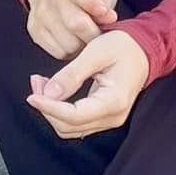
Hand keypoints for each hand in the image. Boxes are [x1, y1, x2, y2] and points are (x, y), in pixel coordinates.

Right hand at [24, 0, 118, 60]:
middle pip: (76, 23)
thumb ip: (106, 1)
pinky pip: (58, 51)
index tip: (108, 15)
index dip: (97, 7)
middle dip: (94, 34)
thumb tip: (109, 18)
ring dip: (83, 45)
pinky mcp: (35, 30)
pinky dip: (71, 52)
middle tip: (101, 35)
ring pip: (68, 42)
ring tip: (87, 38)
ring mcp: (40, 13)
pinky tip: (75, 41)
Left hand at [26, 30, 149, 137]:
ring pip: (69, 128)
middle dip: (47, 107)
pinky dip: (59, 110)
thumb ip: (72, 74)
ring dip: (50, 110)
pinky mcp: (103, 117)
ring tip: (41, 84)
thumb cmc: (124, 47)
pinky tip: (52, 90)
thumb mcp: (96, 52)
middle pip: (68, 126)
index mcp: (114, 101)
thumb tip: (48, 93)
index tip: (31, 96)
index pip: (74, 116)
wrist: (144, 50)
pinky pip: (75, 122)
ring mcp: (109, 120)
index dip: (49, 108)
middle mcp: (113, 117)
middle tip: (36, 82)